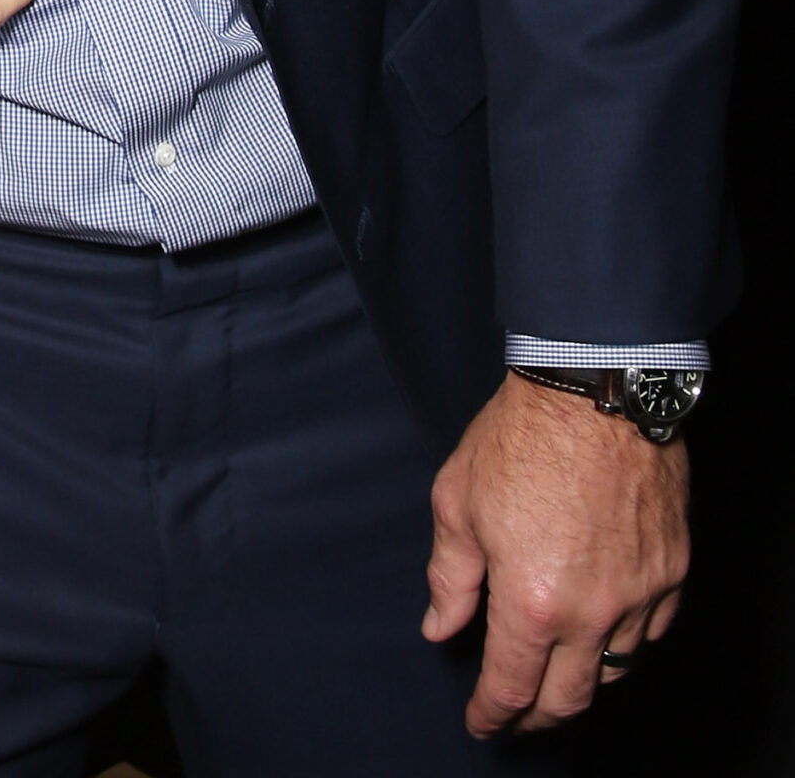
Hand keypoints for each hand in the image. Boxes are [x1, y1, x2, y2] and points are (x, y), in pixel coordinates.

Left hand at [422, 372, 689, 733]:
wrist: (592, 389)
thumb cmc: (518, 438)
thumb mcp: (458, 501)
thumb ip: (451, 576)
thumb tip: (440, 627)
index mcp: (531, 601)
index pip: (512, 685)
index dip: (492, 713)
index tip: (481, 723)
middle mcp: (592, 612)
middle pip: (569, 698)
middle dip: (537, 716)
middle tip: (517, 715)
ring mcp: (639, 595)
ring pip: (615, 671)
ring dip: (582, 681)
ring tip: (556, 675)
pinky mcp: (672, 572)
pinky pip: (651, 633)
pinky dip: (625, 644)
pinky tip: (603, 634)